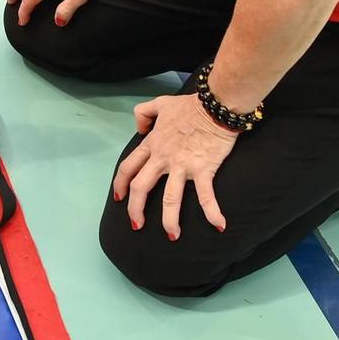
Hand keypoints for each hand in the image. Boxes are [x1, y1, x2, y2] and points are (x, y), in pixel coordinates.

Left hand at [112, 92, 235, 239]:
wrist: (215, 104)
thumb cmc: (190, 105)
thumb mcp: (160, 103)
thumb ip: (144, 113)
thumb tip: (139, 128)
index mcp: (152, 144)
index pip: (128, 167)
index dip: (120, 184)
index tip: (119, 197)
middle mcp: (162, 158)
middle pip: (141, 187)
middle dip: (135, 209)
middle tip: (136, 225)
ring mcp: (182, 166)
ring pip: (169, 198)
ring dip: (169, 220)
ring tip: (172, 236)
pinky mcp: (203, 169)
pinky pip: (206, 195)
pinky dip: (213, 212)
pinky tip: (219, 226)